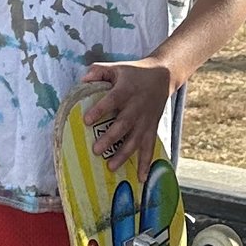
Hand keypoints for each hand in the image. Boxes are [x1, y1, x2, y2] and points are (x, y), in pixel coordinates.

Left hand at [81, 55, 175, 178]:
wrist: (163, 76)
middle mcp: (136, 107)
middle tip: (96, 150)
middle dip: (110, 139)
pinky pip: (149, 147)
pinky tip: (141, 178)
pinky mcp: (152, 128)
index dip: (100, 110)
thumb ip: (98, 71)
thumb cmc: (134, 72)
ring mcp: (145, 120)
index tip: (86, 120)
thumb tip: (82, 81)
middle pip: (123, 125)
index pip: (112, 101)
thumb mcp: (117, 67)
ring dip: (124, 155)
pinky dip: (146, 163)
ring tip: (111, 167)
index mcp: (125, 91)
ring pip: (135, 140)